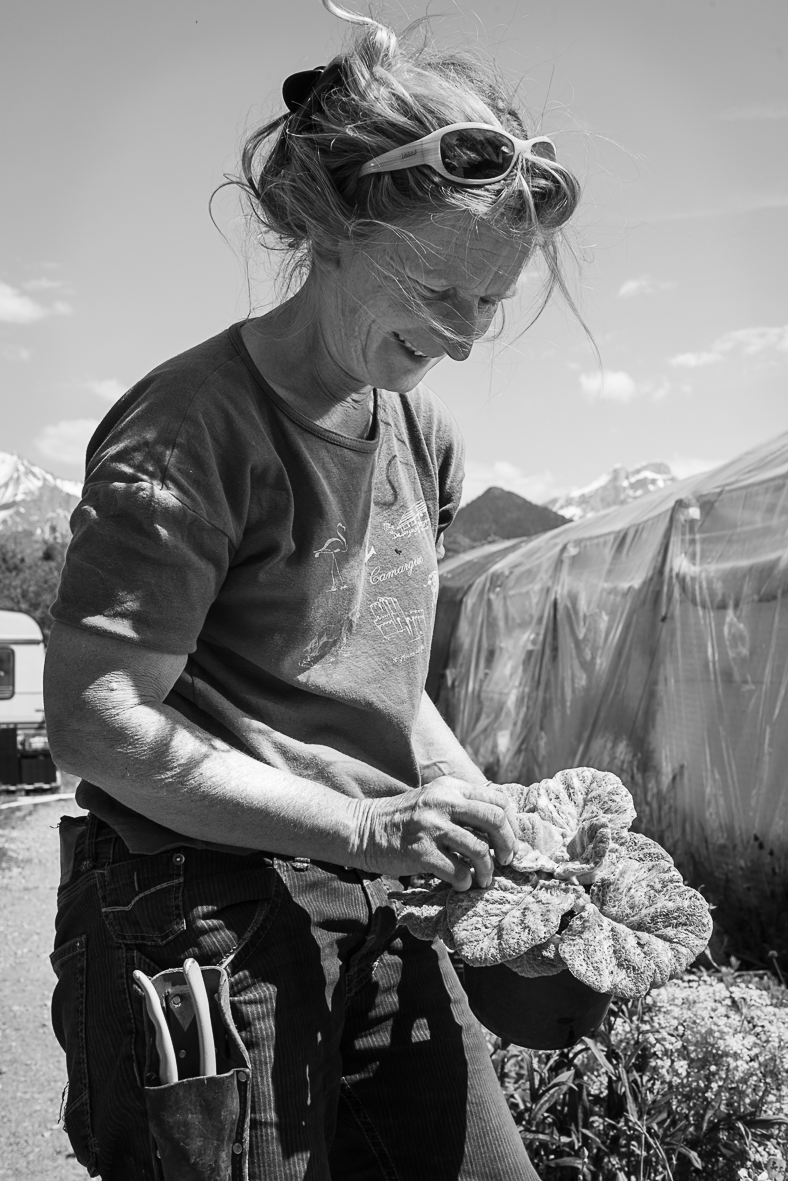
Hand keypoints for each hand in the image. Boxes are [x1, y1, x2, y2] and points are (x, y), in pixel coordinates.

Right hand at [350, 778, 519, 890]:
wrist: (363, 829)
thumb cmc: (404, 819)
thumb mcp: (433, 799)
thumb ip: (462, 805)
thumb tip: (502, 826)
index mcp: (450, 788)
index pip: (497, 799)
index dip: (511, 823)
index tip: (509, 840)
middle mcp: (442, 802)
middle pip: (495, 819)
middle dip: (508, 845)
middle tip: (505, 860)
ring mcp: (431, 826)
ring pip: (479, 850)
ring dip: (487, 871)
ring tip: (483, 879)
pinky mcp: (420, 852)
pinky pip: (458, 872)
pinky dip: (465, 882)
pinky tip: (460, 884)